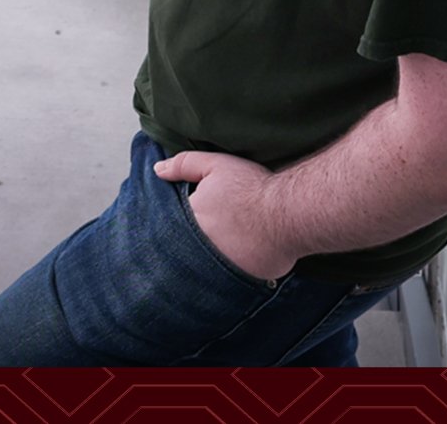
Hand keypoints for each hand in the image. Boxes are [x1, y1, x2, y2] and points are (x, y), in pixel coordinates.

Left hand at [154, 150, 297, 281]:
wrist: (288, 213)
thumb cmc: (252, 188)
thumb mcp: (216, 165)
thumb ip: (185, 165)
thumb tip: (158, 170)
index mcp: (190, 221)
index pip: (173, 225)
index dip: (181, 220)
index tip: (191, 216)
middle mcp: (200, 249)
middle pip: (187, 246)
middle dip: (192, 241)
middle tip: (210, 230)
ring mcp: (219, 269)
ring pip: (205, 264)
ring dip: (209, 257)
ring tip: (223, 244)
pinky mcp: (239, 281)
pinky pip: (227, 278)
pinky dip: (229, 269)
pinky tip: (237, 257)